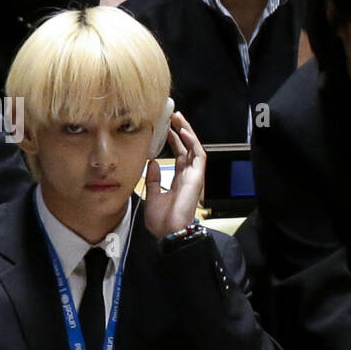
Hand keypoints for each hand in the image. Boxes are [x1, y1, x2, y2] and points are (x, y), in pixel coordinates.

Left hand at [144, 109, 206, 237]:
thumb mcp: (151, 195)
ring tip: (178, 118)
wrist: (169, 231)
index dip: (173, 141)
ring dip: (187, 132)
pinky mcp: (197, 177)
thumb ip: (152, 179)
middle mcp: (188, 176)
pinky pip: (199, 156)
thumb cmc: (162, 220)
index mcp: (178, 180)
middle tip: (171, 117)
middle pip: (187, 148)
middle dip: (180, 132)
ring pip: (194, 148)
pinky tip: (184, 132)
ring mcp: (194, 176)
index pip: (178, 155)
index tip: (164, 129)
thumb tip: (152, 162)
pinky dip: (193, 143)